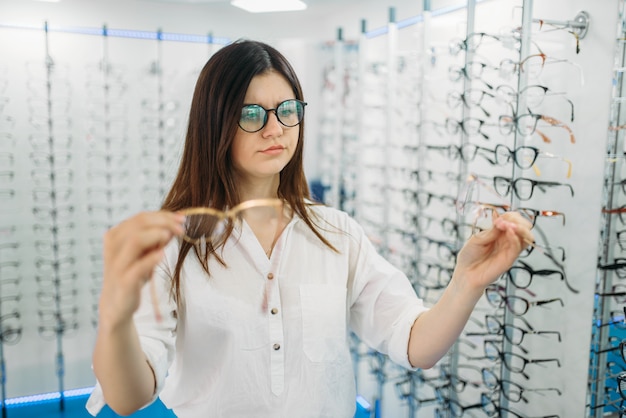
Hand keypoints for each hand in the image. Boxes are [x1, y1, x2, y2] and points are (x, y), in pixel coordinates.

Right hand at [98, 211, 184, 327]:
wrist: (116, 306)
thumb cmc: (132, 275)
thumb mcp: (145, 254)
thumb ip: (157, 239)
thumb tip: (176, 224)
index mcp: (116, 236)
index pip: (141, 217)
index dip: (163, 215)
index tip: (182, 219)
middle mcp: (114, 247)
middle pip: (139, 223)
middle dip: (164, 222)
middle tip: (181, 228)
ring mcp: (118, 264)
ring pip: (135, 240)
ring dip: (157, 234)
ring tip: (170, 237)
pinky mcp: (124, 282)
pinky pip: (137, 267)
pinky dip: (151, 258)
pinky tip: (162, 255)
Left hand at [454, 211, 533, 290]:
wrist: (466, 273)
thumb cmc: (469, 255)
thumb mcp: (477, 239)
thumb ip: (492, 231)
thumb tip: (502, 220)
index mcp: (499, 231)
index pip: (512, 218)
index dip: (508, 216)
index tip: (497, 219)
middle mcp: (507, 239)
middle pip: (524, 225)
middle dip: (518, 220)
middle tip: (505, 222)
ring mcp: (510, 248)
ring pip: (527, 236)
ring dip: (521, 228)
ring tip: (510, 227)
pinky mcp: (511, 258)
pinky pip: (519, 246)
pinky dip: (516, 238)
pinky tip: (510, 233)